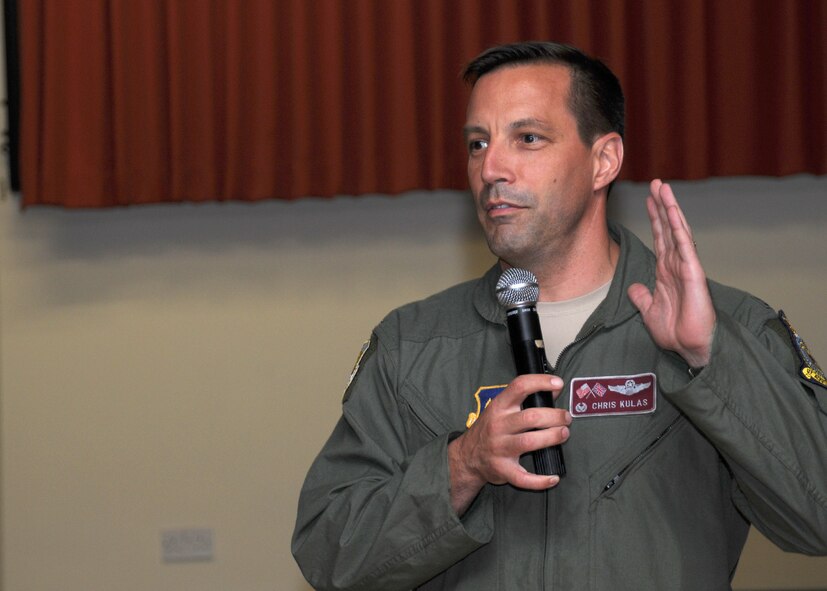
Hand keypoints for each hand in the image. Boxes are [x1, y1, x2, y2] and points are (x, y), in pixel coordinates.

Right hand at [447, 374, 569, 514]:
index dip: (540, 382)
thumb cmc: (490, 429)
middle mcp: (498, 426)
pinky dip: (541, 480)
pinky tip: (553, 477)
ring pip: (530, 442)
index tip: (557, 383)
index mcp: (499, 407)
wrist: (467, 456)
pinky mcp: (503, 470)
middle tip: (565, 418)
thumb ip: (524, 400)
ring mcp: (499, 448)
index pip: (519, 387)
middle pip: (531, 417)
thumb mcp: (500, 409)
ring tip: (563, 434)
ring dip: (552, 437)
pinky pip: (523, 478)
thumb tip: (554, 390)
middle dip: (555, 416)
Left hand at [627, 179, 715, 367]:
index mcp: (665, 272)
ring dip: (670, 209)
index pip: (659, 238)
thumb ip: (641, 297)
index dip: (654, 218)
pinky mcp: (693, 274)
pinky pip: (684, 247)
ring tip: (663, 188)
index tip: (647, 199)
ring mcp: (686, 267)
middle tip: (656, 183)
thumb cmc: (675, 332)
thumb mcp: (649, 312)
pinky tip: (673, 213)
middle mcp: (676, 265)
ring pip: (677, 231)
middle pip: (668, 228)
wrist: (690, 348)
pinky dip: (679, 229)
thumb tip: (634, 286)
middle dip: (661, 206)